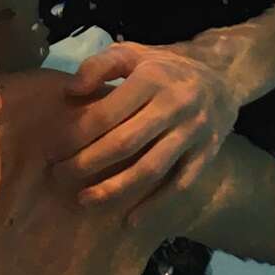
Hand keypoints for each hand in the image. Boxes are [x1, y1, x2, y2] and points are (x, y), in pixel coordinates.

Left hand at [57, 41, 240, 212]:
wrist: (221, 76)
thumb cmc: (164, 67)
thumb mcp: (132, 53)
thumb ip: (99, 66)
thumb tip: (70, 92)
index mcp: (152, 78)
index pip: (107, 113)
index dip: (76, 134)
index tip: (53, 149)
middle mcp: (175, 104)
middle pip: (125, 143)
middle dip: (87, 163)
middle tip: (59, 175)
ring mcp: (193, 132)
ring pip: (151, 168)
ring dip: (115, 189)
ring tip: (85, 200)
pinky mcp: (206, 154)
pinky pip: (180, 184)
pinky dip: (156, 206)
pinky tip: (131, 221)